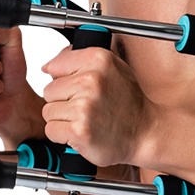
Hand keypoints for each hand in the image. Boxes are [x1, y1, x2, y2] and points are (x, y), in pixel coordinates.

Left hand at [42, 45, 152, 167]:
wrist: (145, 132)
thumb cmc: (129, 102)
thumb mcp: (113, 67)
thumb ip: (83, 59)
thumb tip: (49, 65)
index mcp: (99, 59)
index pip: (55, 65)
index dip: (64, 79)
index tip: (77, 88)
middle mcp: (91, 80)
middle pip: (49, 90)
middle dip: (62, 101)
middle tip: (85, 106)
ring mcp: (85, 106)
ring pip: (48, 111)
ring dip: (62, 119)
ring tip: (85, 119)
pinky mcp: (79, 130)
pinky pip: (51, 130)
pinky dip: (63, 135)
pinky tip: (81, 131)